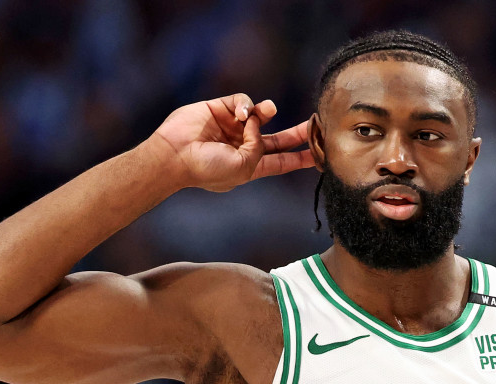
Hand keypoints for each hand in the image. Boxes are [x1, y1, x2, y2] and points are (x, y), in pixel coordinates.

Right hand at [150, 94, 314, 191]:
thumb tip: (257, 121)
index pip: (280, 161)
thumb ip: (259, 148)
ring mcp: (231, 127)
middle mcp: (242, 146)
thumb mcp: (244, 168)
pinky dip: (245, 106)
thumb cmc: (208, 169)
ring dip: (266, 112)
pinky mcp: (220, 109)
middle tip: (314, 124)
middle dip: (296, 132)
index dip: (300, 158)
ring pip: (260, 115)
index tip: (319, 155)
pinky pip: (242, 102)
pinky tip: (239, 114)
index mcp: (249, 166)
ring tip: (264, 112)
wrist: (176, 154)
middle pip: (277, 138)